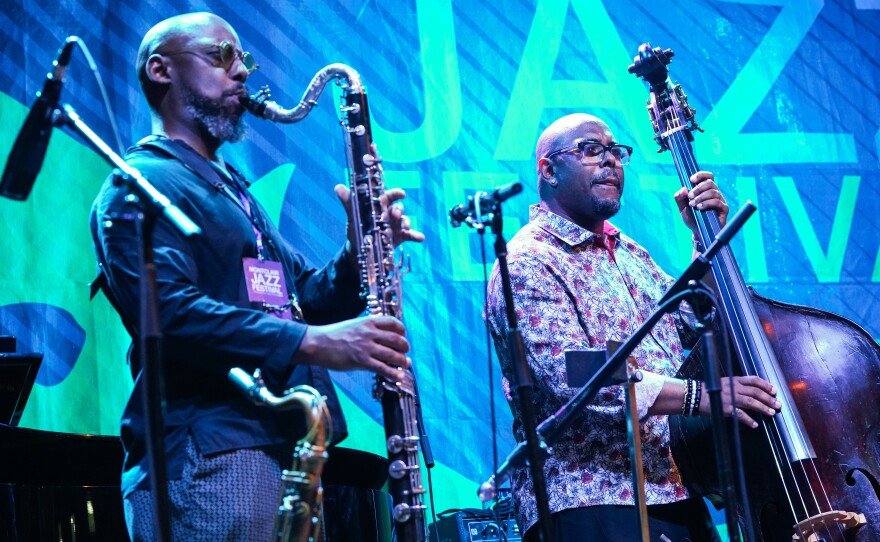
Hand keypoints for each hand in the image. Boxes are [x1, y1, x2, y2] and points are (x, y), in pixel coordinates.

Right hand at [294, 315, 410, 379]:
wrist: (317, 343)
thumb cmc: (333, 335)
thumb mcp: (353, 325)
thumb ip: (368, 329)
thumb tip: (381, 338)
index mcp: (368, 322)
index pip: (392, 322)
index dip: (402, 330)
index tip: (403, 335)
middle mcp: (369, 333)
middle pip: (396, 339)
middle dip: (405, 347)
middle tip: (406, 352)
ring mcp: (366, 347)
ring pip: (392, 354)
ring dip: (402, 360)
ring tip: (406, 364)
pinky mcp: (361, 361)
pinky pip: (382, 368)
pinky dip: (393, 373)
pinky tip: (398, 376)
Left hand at [674, 171, 728, 231]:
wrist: (697, 232)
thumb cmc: (692, 218)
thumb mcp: (682, 208)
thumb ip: (679, 198)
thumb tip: (683, 189)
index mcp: (706, 190)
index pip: (708, 177)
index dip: (701, 175)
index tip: (691, 180)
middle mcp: (715, 193)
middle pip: (710, 183)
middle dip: (698, 188)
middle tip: (690, 196)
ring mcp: (720, 201)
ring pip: (713, 192)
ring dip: (701, 197)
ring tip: (693, 204)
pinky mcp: (724, 209)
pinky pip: (717, 202)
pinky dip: (707, 203)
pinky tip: (699, 208)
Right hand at [700, 375, 781, 427]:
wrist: (694, 396)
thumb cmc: (709, 390)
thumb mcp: (723, 383)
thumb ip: (736, 385)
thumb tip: (750, 390)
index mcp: (734, 380)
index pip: (753, 380)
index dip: (765, 385)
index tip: (774, 390)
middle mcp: (734, 388)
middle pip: (756, 392)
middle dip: (769, 399)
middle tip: (778, 404)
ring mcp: (730, 398)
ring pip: (751, 402)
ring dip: (763, 408)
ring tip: (772, 413)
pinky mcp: (726, 408)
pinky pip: (740, 415)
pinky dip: (749, 420)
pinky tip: (755, 424)